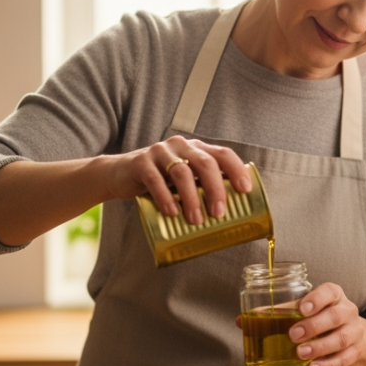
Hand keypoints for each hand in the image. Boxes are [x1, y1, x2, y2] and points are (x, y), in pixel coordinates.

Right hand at [108, 136, 249, 223]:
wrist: (120, 174)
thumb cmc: (159, 182)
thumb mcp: (183, 181)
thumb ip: (200, 189)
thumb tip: (230, 218)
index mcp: (197, 149)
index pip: (222, 154)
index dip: (236, 170)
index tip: (245, 190)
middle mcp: (181, 146)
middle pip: (205, 163)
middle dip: (215, 189)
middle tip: (219, 213)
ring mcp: (161, 152)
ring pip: (181, 172)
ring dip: (191, 198)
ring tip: (196, 219)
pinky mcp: (141, 162)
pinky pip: (155, 179)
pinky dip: (165, 197)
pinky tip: (172, 212)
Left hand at [288, 282, 365, 365]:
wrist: (349, 333)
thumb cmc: (321, 317)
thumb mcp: (305, 310)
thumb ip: (281, 313)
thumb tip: (245, 320)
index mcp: (334, 295)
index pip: (329, 292)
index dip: (317, 299)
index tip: (302, 309)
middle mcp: (347, 310)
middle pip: (335, 316)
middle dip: (313, 326)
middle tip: (293, 335)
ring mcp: (354, 331)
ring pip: (341, 339)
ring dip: (320, 347)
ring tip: (300, 354)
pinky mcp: (356, 351)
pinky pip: (344, 359)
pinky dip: (328, 365)